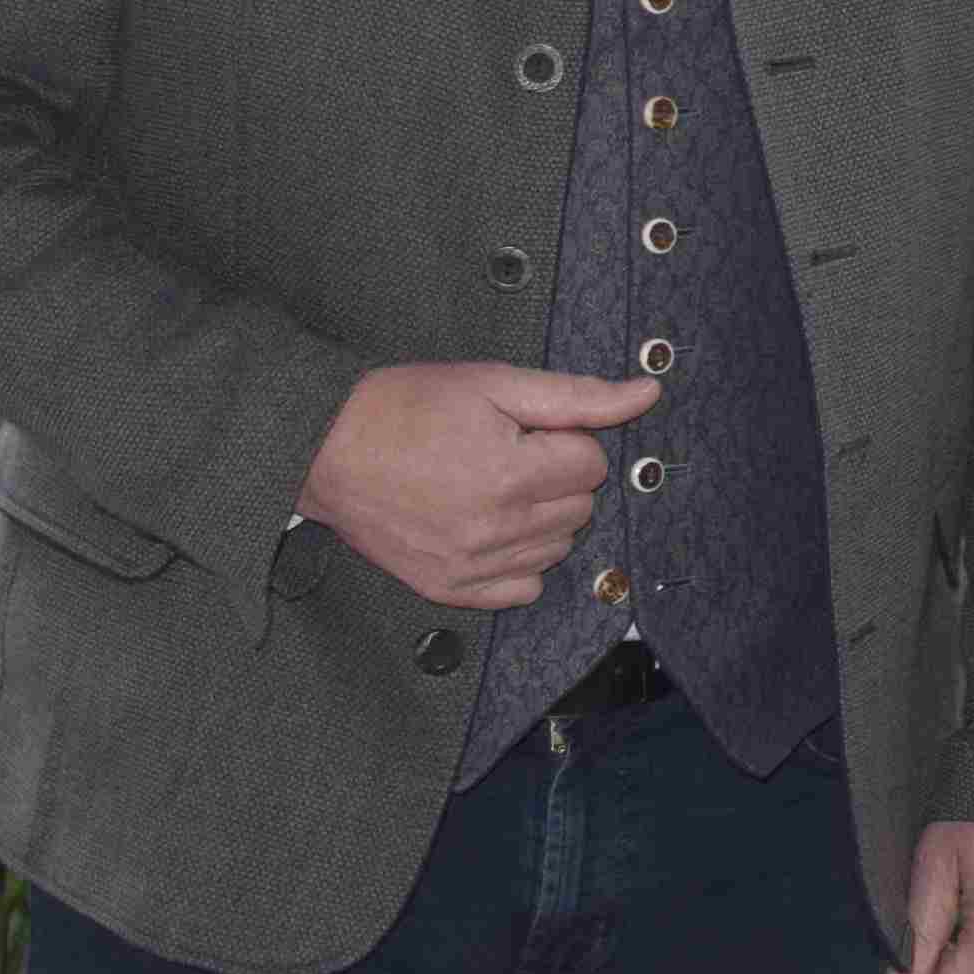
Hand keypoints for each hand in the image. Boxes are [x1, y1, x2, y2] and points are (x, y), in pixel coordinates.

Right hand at [295, 361, 665, 607]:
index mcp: (511, 475)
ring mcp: (471, 567)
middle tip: (506, 453)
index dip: (563, 440)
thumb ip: (578, 396)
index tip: (525, 430)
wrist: (326, 447)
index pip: (592, 465)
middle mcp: (495, 530)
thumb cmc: (407, 407)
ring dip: (539, 517)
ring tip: (491, 485)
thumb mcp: (495, 383)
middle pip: (580, 508)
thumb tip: (647, 393)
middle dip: (556, 477)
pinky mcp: (448, 590)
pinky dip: (518, 561)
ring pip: (557, 548)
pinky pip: (522, 590)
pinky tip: (487, 526)